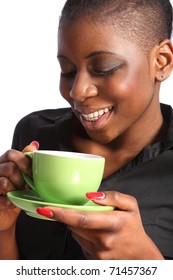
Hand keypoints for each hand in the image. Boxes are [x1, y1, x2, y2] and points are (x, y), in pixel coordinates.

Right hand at [0, 141, 38, 231]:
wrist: (6, 215)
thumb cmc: (15, 193)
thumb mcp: (22, 175)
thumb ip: (26, 160)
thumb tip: (34, 144)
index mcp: (3, 164)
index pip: (11, 154)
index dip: (24, 161)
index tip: (33, 172)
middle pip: (9, 167)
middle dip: (21, 178)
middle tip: (25, 186)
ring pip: (4, 182)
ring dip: (15, 190)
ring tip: (17, 194)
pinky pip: (1, 199)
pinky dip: (10, 202)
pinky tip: (12, 203)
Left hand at [37, 191, 163, 259]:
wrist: (139, 256)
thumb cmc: (133, 228)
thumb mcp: (131, 206)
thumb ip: (113, 197)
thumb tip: (91, 195)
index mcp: (113, 224)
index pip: (82, 219)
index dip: (62, 214)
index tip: (46, 209)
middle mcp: (104, 241)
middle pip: (74, 226)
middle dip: (69, 216)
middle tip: (69, 209)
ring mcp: (97, 254)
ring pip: (75, 234)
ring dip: (77, 226)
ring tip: (92, 223)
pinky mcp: (93, 260)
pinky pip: (80, 243)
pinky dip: (82, 236)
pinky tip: (95, 234)